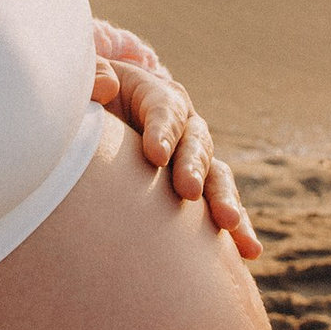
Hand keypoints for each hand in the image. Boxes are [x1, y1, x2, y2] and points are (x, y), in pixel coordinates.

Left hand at [91, 56, 259, 259]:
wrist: (98, 127)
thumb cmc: (86, 102)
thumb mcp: (81, 81)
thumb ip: (90, 77)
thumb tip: (108, 88)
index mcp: (157, 95)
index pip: (165, 110)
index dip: (162, 131)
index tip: (155, 156)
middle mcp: (185, 125)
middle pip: (195, 143)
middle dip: (193, 167)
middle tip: (187, 191)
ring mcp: (194, 160)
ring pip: (217, 177)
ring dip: (224, 199)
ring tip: (229, 223)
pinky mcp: (197, 190)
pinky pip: (219, 208)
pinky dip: (236, 229)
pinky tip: (249, 251)